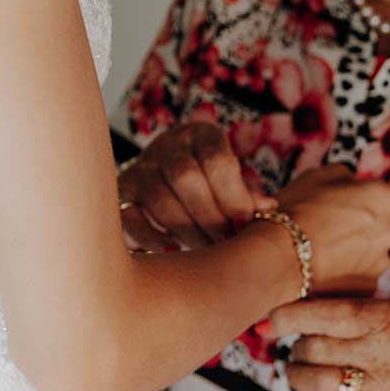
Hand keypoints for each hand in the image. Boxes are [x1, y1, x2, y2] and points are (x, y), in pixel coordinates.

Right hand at [119, 122, 276, 250]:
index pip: (216, 159)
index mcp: (201, 134)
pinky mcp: (122, 191)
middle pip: (185, 177)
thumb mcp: (233, 181)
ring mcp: (140, 166)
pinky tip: (172, 253)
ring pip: (159, 199)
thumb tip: (267, 209)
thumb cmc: (213, 187)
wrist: (171, 181)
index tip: (246, 225)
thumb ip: (247, 194)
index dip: (233, 196)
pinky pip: (129, 215)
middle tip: (228, 245)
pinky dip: (150, 237)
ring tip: (208, 255)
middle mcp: (166, 144)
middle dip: (211, 218)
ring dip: (187, 232)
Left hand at [272, 297, 389, 390]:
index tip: (270, 320)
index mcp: (387, 320)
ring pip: (317, 383)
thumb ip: (347, 309)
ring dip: (297, 375)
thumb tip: (287, 313)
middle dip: (297, 347)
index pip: (325, 316)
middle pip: (315, 350)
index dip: (289, 318)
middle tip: (298, 347)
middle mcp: (386, 355)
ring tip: (298, 369)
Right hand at [274, 166, 389, 295]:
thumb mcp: (316, 175)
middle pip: (378, 224)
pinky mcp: (369, 287)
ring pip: (369, 251)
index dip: (352, 198)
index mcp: (383, 196)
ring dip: (352, 249)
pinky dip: (346, 272)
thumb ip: (343, 174)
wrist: (280, 257)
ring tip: (320, 251)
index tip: (332, 204)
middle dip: (358, 225)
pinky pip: (359, 275)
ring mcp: (382, 261)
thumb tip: (351, 180)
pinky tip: (323, 268)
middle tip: (325, 227)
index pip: (376, 192)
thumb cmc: (297, 212)